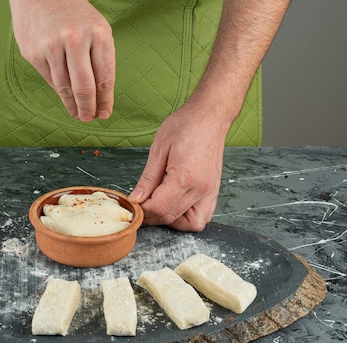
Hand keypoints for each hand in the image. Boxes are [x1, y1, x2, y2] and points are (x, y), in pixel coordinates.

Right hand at [9, 0, 114, 121]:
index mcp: (98, 34)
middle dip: (88, 108)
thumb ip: (99, 61)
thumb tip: (100, 98)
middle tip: (88, 118)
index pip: (105, 78)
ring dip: (72, 105)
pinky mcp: (33, 52)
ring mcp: (52, 46)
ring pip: (64, 87)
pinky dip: (58, 91)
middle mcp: (75, 40)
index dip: (105, 101)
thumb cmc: (74, 15)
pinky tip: (64, 96)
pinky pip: (49, 79)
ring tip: (77, 113)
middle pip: (84, 87)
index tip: (104, 114)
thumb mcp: (96, 30)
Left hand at [129, 102, 227, 231]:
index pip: (159, 207)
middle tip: (140, 205)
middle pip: (171, 217)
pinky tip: (175, 204)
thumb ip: (148, 179)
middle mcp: (201, 188)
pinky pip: (203, 216)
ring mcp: (210, 191)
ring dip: (172, 220)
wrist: (210, 115)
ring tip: (158, 205)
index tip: (132, 205)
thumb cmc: (186, 125)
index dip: (142, 210)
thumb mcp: (159, 149)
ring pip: (191, 223)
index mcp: (185, 177)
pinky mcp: (213, 190)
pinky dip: (188, 217)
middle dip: (152, 216)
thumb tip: (136, 199)